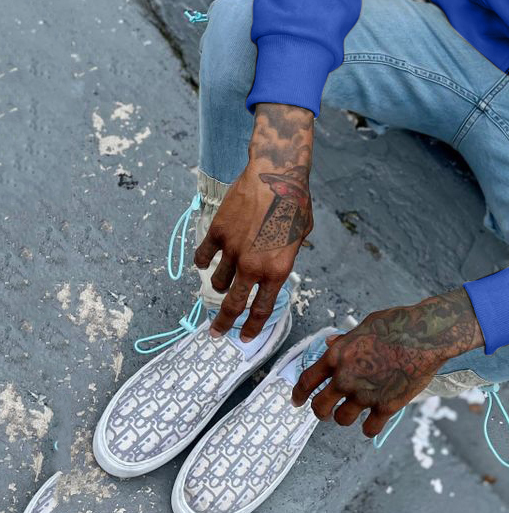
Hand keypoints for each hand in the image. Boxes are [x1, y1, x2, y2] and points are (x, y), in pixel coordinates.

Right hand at [193, 102, 314, 340]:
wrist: (275, 174)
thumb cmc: (295, 202)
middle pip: (233, 306)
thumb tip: (275, 266)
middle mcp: (252, 266)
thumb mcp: (301, 235)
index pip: (261, 309)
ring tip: (222, 282)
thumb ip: (286, 255)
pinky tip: (205, 261)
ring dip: (220, 285)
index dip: (252, 327)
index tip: (245, 337)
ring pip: (218, 281)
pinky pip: (203, 257)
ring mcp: (232, 251)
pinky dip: (203, 261)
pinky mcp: (217, 233)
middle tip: (216, 333)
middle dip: (223, 324)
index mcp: (278, 270)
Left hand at [291, 287, 485, 436]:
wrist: (426, 335)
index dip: (298, 395)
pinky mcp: (385, 407)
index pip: (307, 381)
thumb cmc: (397, 324)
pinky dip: (370, 426)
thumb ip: (346, 340)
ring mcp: (365, 395)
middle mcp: (346, 378)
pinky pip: (369, 429)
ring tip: (354, 411)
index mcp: (338, 356)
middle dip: (321, 412)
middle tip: (326, 412)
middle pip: (320, 407)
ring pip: (342, 420)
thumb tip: (330, 343)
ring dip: (345, 417)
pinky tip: (374, 419)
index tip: (296, 402)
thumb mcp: (366, 325)